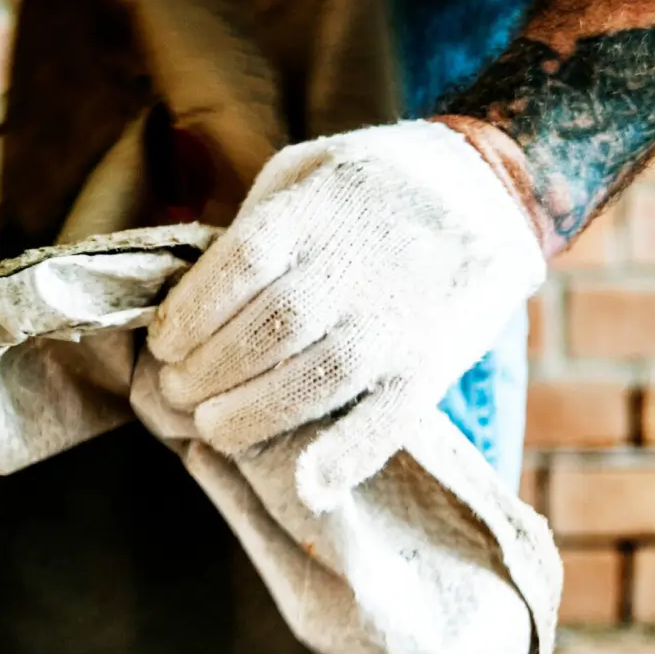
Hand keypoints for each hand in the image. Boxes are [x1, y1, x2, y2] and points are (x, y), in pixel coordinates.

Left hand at [147, 119, 546, 510]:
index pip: (239, 267)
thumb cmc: (373, 184)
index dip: (190, 315)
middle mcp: (358, 264)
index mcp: (317, 209)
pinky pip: (390, 418)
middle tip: (178, 393)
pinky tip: (308, 485)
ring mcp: (399, 317)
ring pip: (316, 379)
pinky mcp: (435, 361)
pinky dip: (347, 456)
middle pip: (269, 330)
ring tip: (214, 427)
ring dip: (253, 414)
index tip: (164, 344)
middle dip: (208, 372)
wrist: (491, 188)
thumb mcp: (309, 168)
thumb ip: (257, 223)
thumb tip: (194, 295)